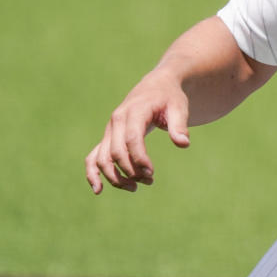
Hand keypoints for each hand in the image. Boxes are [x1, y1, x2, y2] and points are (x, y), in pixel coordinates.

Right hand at [85, 70, 190, 193]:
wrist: (156, 87)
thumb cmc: (169, 98)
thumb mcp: (179, 107)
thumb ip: (179, 125)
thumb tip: (183, 143)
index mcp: (134, 111)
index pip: (132, 139)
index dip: (139, 158)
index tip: (151, 173)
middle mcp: (117, 120)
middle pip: (116, 152)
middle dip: (131, 171)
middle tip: (150, 180)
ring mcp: (110, 130)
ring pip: (103, 158)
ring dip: (115, 177)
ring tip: (135, 188)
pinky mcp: (108, 137)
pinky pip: (94, 157)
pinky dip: (93, 173)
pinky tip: (98, 190)